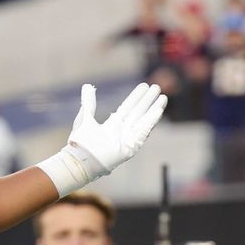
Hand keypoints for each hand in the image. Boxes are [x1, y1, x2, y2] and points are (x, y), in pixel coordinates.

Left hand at [37, 83, 167, 195]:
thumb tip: (87, 86)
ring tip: (163, 97)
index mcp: (113, 124)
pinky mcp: (132, 146)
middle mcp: (122, 130)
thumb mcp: (85, 118)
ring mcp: (128, 138)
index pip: (128, 107)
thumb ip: (89, 103)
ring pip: (144, 120)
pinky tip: (158, 110)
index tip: (144, 85)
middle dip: (147, 100)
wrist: (81, 159)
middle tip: (156, 87)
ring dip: (154, 108)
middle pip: (138, 112)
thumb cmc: (81, 143)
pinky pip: (144, 131)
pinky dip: (151, 121)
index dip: (136, 96)